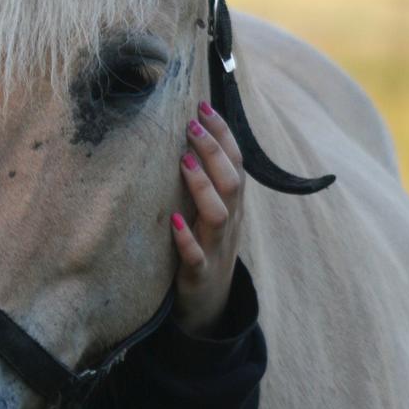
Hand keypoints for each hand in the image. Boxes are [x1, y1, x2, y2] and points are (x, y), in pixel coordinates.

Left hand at [170, 102, 244, 336]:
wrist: (208, 304)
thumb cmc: (203, 246)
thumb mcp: (209, 209)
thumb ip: (204, 178)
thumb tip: (183, 134)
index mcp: (233, 203)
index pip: (235, 161)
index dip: (223, 133)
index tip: (202, 105)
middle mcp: (230, 222)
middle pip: (232, 181)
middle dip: (214, 150)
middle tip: (191, 124)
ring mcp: (216, 248)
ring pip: (219, 213)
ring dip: (202, 185)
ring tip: (184, 160)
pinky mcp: (199, 273)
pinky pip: (196, 256)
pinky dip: (186, 238)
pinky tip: (173, 221)